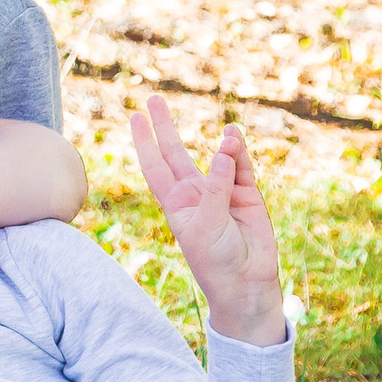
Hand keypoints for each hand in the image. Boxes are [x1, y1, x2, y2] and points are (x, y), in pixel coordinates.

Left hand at [128, 94, 285, 345]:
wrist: (246, 283)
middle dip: (164, 126)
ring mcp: (222, 192)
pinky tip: (238, 142)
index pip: (155, 165)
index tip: (134, 116)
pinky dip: (240, 155)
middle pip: (175, 152)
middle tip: (154, 98)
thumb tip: (225, 149)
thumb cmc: (215, 260)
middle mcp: (195, 193)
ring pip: (218, 157)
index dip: (144, 141)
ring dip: (223, 145)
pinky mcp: (247, 196)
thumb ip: (215, 188)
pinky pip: (242, 168)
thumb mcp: (206, 225)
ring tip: (231, 133)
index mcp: (175, 202)